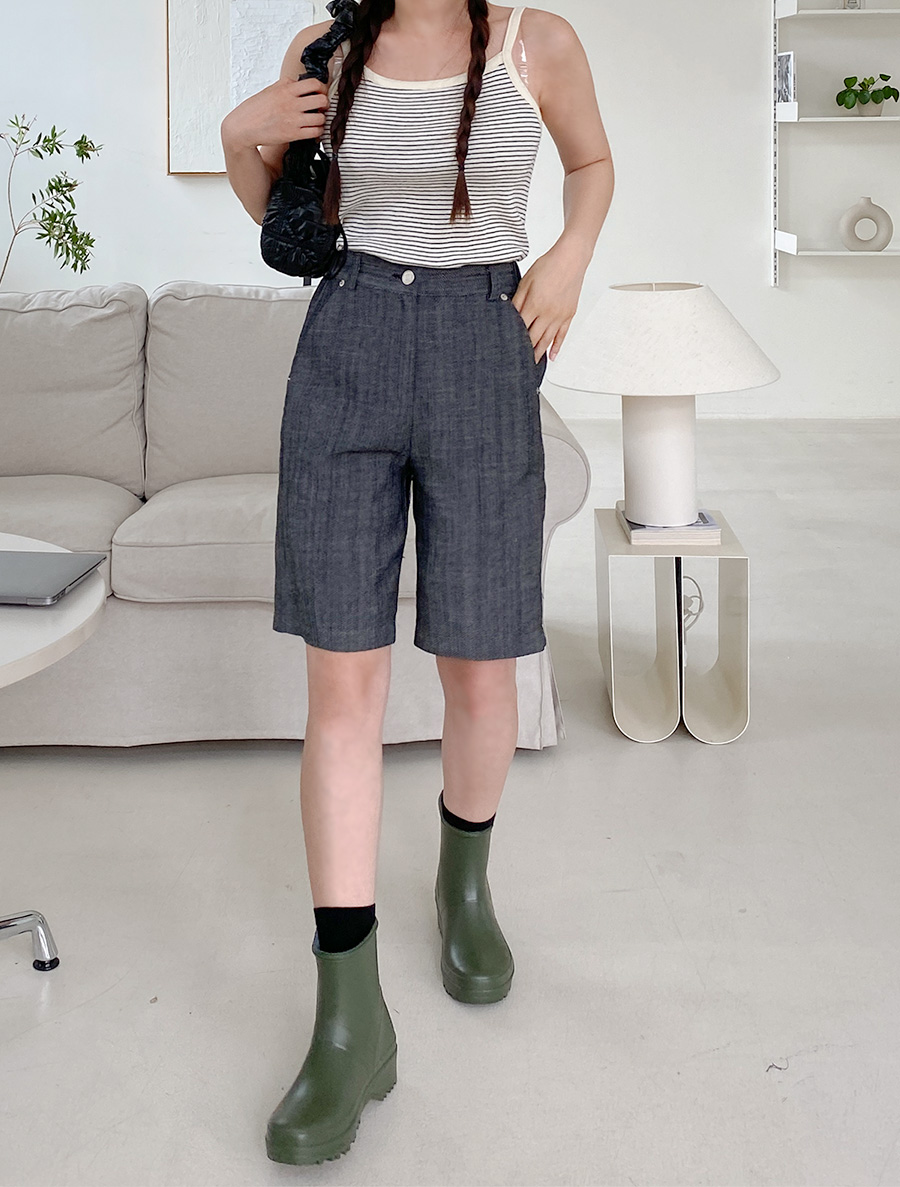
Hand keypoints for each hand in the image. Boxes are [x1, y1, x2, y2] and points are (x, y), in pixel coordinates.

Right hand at [221, 76, 328, 150]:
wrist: (244, 127)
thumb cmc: (255, 109)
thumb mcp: (271, 90)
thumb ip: (286, 84)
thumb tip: (299, 82)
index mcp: (286, 89)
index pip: (315, 84)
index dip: (322, 88)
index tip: (320, 93)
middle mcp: (291, 103)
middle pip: (322, 100)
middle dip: (325, 104)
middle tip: (321, 107)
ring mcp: (293, 119)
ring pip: (321, 118)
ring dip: (321, 119)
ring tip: (316, 119)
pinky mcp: (293, 134)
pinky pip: (315, 132)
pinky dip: (317, 131)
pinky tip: (312, 129)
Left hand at [512, 239, 589, 362]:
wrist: (571, 258)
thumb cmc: (549, 265)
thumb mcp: (526, 281)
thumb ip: (517, 300)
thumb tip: (508, 315)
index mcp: (534, 305)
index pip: (520, 329)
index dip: (512, 340)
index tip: (506, 350)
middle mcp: (548, 314)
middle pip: (533, 339)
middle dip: (524, 352)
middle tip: (517, 364)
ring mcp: (559, 316)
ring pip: (547, 340)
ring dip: (538, 353)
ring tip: (531, 365)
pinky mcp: (569, 315)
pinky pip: (562, 335)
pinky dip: (556, 347)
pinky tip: (551, 357)